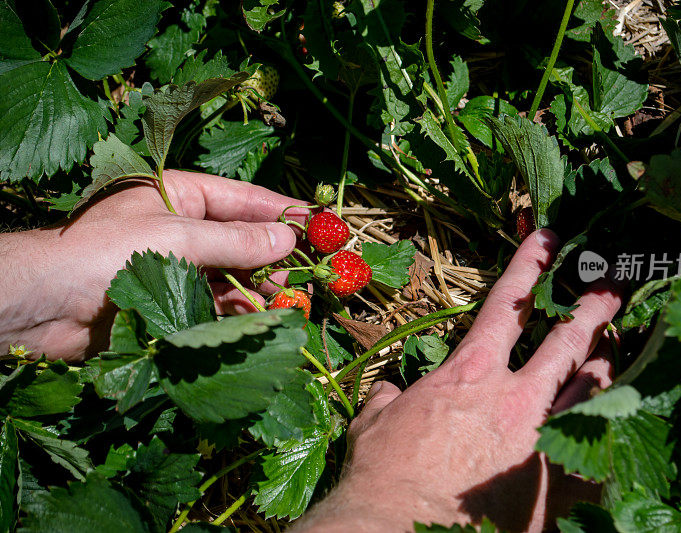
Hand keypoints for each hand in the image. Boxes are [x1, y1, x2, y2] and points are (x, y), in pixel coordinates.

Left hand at [0, 170, 309, 361]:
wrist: (40, 307)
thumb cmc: (102, 253)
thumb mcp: (177, 237)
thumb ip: (236, 241)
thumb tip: (289, 240)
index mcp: (179, 195)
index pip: (243, 199)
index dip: (282, 211)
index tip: (320, 225)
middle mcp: (181, 227)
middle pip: (242, 239)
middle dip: (276, 256)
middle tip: (313, 273)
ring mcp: (177, 266)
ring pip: (231, 275)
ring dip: (261, 289)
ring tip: (293, 302)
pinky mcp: (170, 302)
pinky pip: (214, 304)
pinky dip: (238, 312)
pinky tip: (261, 320)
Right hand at [294, 230, 621, 531]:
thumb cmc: (383, 476)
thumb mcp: (375, 424)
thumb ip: (389, 400)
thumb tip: (389, 394)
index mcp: (471, 374)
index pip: (507, 303)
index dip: (531, 264)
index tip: (552, 239)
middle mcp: (517, 398)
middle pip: (569, 339)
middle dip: (596, 305)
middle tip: (617, 282)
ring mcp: (544, 440)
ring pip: (594, 387)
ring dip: (610, 359)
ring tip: (623, 341)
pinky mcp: (560, 485)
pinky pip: (599, 443)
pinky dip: (611, 421)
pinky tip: (622, 412)